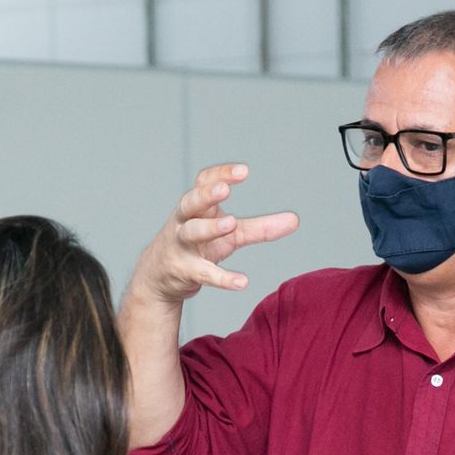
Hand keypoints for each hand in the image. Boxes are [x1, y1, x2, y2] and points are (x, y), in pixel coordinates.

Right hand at [126, 164, 299, 309]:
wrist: (158, 276)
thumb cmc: (198, 247)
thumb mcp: (231, 235)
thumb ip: (260, 227)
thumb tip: (295, 220)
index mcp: (196, 207)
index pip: (203, 182)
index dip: (221, 174)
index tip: (243, 172)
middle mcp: (185, 221)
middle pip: (190, 202)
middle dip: (206, 194)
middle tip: (225, 190)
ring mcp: (181, 246)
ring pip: (191, 232)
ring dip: (209, 227)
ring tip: (231, 223)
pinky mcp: (184, 271)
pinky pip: (203, 273)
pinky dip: (222, 278)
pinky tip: (242, 282)